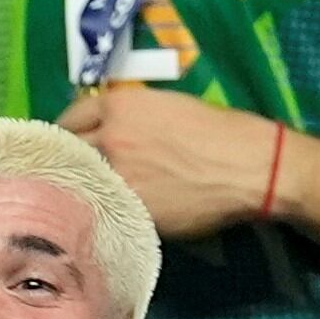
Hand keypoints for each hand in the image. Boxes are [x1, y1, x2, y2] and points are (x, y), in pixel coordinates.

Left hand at [60, 83, 285, 243]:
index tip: (68, 141)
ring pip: (79, 182)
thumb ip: (132, 119)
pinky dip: (95, 210)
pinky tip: (102, 212)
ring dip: (78, 187)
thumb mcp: (171, 108)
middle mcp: (110, 137)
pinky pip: (98, 208)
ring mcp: (116, 174)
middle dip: (67, 160)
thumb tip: (110, 132)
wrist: (252, 166)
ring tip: (82, 194)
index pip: (72, 117)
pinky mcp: (127, 206)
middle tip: (70, 171)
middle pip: (67, 151)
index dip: (68, 131)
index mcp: (122, 106)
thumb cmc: (223, 132)